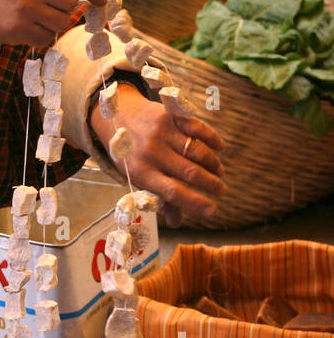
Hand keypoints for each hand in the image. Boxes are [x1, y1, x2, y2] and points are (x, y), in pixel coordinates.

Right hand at [0, 0, 105, 49]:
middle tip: (49, 8)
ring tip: (34, 17)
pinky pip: (47, 38)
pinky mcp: (18, 30)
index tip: (101, 0)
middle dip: (65, 8)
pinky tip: (24, 28)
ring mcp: (24, 8)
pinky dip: (41, 36)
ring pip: (62, 22)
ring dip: (54, 23)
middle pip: (71, 2)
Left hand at [90, 83, 225, 222]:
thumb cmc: (129, 153)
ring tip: (219, 172)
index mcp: (141, 172)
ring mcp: (161, 132)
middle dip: (211, 184)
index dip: (195, 203)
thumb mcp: (136, 176)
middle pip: (190, 172)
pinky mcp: (169, 115)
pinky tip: (219, 148)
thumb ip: (158, 196)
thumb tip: (176, 221)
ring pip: (197, 151)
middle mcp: (151, 152)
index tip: (212, 211)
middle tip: (221, 190)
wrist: (115, 116)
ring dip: (213, 164)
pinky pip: (197, 127)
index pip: (172, 192)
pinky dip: (212, 138)